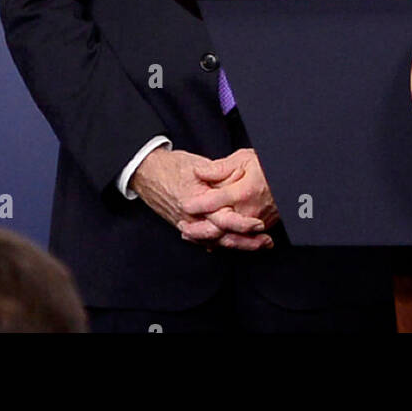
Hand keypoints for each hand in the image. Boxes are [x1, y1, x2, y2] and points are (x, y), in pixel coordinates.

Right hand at [129, 146, 270, 250]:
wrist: (146, 172)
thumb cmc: (171, 166)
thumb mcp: (197, 164)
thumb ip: (217, 174)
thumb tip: (237, 177)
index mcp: (196, 200)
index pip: (222, 219)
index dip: (242, 224)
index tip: (258, 224)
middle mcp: (191, 217)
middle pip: (221, 236)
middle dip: (245, 242)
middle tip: (265, 242)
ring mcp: (186, 223)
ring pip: (214, 241)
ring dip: (237, 245)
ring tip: (258, 246)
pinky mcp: (184, 225)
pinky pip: (203, 240)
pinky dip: (219, 244)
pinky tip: (234, 245)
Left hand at [178, 148, 280, 251]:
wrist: (293, 176)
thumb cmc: (267, 166)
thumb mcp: (244, 159)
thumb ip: (220, 168)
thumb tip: (199, 172)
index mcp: (243, 191)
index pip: (214, 201)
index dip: (197, 204)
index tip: (184, 204)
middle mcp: (249, 210)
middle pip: (218, 226)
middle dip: (198, 230)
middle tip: (182, 227)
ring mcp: (256, 221)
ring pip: (227, 237)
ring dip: (207, 237)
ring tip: (190, 235)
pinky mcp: (262, 227)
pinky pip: (239, 238)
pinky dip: (222, 241)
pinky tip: (209, 240)